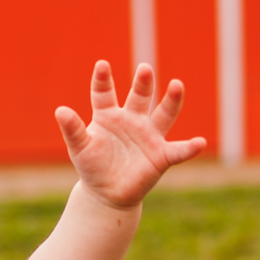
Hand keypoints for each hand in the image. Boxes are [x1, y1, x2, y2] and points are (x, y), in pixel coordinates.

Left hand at [55, 62, 204, 208]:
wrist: (107, 194)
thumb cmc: (92, 166)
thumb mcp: (80, 148)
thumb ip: (72, 129)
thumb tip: (59, 110)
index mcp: (109, 115)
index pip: (105, 93)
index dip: (103, 80)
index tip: (101, 65)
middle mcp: (132, 120)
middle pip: (139, 97)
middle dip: (143, 83)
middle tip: (144, 69)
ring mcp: (149, 136)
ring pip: (163, 114)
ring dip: (171, 101)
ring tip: (176, 85)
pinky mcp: (161, 156)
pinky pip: (178, 150)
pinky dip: (189, 148)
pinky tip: (200, 143)